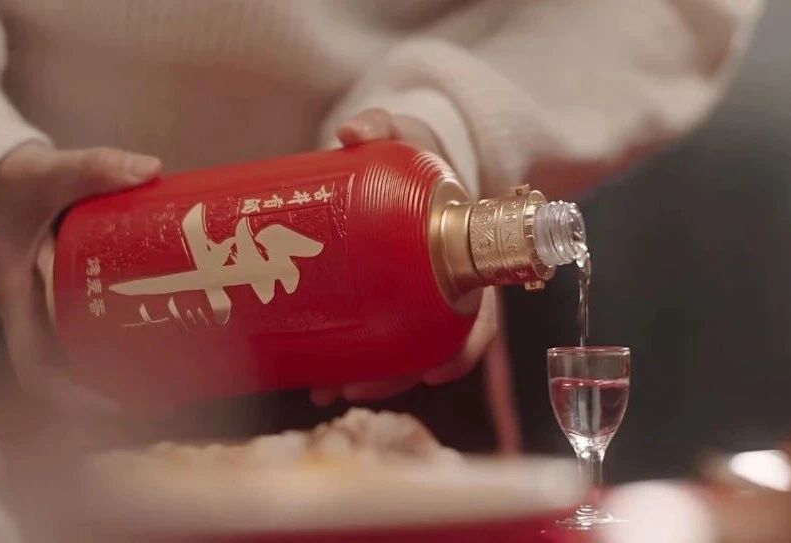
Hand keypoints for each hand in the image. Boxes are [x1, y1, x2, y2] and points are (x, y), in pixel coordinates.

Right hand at [0, 142, 161, 413]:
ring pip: (73, 352)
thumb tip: (150, 169)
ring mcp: (43, 302)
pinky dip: (112, 334)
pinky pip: (84, 323)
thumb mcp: (45, 170)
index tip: (115, 403)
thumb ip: (93, 167)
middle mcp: (28, 309)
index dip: (70, 393)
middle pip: (61, 370)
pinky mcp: (59, 288)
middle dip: (104, 389)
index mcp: (15, 295)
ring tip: (165, 376)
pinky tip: (154, 333)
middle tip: (159, 393)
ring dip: (110, 368)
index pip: (34, 363)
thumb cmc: (4, 180)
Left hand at [310, 109, 500, 404]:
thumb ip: (384, 124)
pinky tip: (312, 379)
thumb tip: (351, 132)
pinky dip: (345, 363)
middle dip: (394, 377)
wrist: (403, 157)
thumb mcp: (406, 133)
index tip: (435, 373)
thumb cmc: (414, 151)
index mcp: (462, 253)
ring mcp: (412, 299)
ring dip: (365, 380)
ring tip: (324, 390)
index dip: (463, 347)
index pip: (479, 312)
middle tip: (353, 388)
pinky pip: (371, 342)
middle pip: (429, 347)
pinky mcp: (380, 301)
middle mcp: (442, 287)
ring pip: (398, 354)